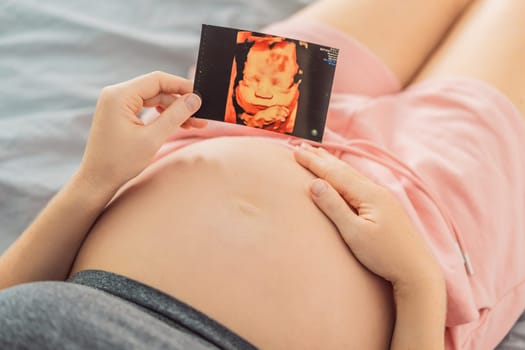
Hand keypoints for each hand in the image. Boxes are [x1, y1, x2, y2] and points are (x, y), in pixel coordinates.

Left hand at [78, 71, 204, 191]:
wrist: (97, 180)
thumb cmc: (120, 162)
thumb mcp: (153, 138)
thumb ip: (175, 115)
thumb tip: (195, 99)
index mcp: (119, 95)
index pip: (158, 80)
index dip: (182, 86)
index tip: (201, 96)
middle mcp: (116, 94)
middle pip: (157, 89)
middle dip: (180, 102)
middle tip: (201, 117)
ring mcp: (117, 103)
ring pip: (154, 99)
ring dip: (174, 110)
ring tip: (193, 125)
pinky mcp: (120, 113)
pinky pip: (146, 107)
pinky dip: (163, 115)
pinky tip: (177, 125)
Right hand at [294, 144, 443, 290]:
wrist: (417, 271)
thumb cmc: (385, 256)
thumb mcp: (354, 233)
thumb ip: (334, 206)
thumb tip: (315, 183)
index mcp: (368, 194)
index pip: (334, 173)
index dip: (313, 162)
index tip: (296, 151)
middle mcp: (376, 191)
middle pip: (343, 170)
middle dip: (320, 158)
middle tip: (302, 147)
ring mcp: (383, 199)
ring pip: (352, 175)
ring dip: (332, 164)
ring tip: (319, 155)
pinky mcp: (385, 208)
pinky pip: (359, 184)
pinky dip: (344, 176)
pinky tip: (343, 177)